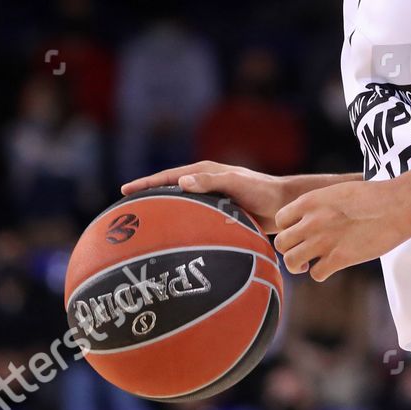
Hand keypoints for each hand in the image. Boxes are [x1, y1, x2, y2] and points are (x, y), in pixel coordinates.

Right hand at [120, 161, 292, 231]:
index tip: (125, 191)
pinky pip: (194, 215)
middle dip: (149, 195)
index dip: (147, 183)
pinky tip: (175, 237)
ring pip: (181, 202)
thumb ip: (212, 182)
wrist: (285, 205)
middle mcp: (207, 182)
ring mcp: (213, 196)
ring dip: (163, 209)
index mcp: (206, 172)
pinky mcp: (220, 210)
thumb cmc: (263, 193)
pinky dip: (180, 221)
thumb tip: (181, 182)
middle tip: (126, 208)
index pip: (169, 177)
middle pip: (171, 188)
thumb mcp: (237, 184)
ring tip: (144, 224)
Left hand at [273, 179, 410, 280]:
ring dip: (300, 265)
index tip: (301, 232)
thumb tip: (319, 213)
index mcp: (310, 201)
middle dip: (290, 249)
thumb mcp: (339, 190)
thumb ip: (322, 203)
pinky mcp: (340, 258)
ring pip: (292, 262)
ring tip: (310, 264)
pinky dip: (321, 274)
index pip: (280, 220)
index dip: (288, 229)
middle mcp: (311, 221)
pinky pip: (316, 274)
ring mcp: (323, 241)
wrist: (398, 204)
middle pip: (281, 243)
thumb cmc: (375, 195)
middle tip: (303, 252)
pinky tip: (331, 268)